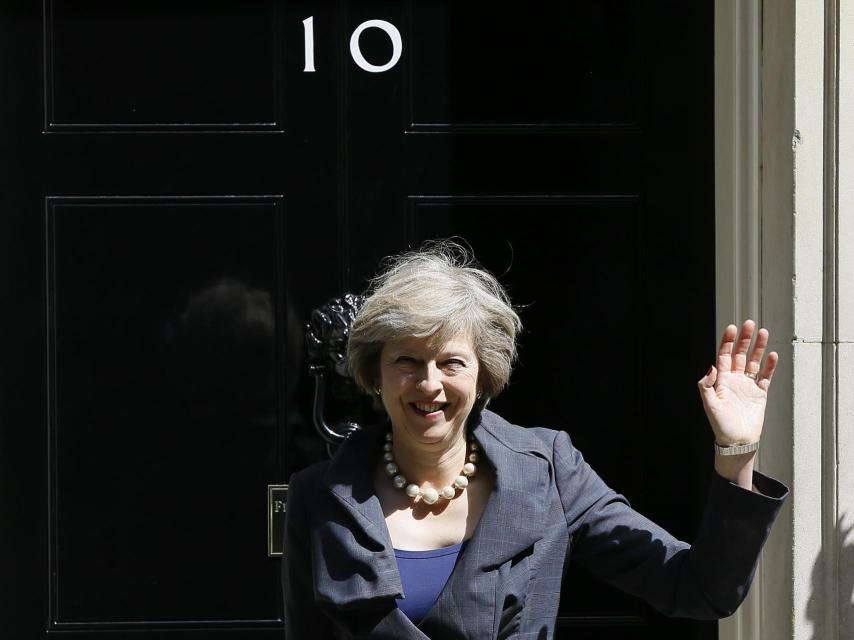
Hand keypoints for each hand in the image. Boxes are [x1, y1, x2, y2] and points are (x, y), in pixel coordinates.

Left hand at [697, 321, 777, 488]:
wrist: (737, 441)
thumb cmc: (720, 425)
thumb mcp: (708, 404)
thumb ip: (706, 385)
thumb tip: (711, 366)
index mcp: (721, 380)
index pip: (724, 355)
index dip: (727, 342)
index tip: (732, 328)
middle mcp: (734, 380)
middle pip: (740, 354)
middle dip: (744, 339)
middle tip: (750, 323)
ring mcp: (748, 386)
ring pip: (754, 362)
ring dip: (759, 348)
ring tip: (764, 333)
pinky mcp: (760, 394)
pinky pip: (765, 377)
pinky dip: (769, 366)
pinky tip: (772, 355)